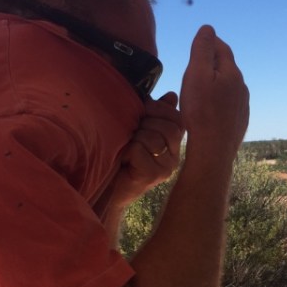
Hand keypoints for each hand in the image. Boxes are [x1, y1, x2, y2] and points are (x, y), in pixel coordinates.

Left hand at [108, 91, 183, 208]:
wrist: (108, 190)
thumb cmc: (122, 157)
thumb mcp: (138, 131)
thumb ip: (155, 114)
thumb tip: (171, 96)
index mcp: (174, 145)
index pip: (178, 119)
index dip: (160, 109)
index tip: (143, 110)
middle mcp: (174, 158)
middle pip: (168, 128)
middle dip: (146, 123)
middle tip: (132, 132)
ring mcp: (165, 168)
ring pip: (153, 138)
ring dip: (135, 138)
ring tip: (127, 147)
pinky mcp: (152, 176)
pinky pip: (140, 150)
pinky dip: (128, 151)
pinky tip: (124, 159)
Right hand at [179, 25, 248, 162]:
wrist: (213, 150)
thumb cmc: (201, 112)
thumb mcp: (196, 75)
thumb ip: (202, 50)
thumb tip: (208, 28)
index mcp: (231, 73)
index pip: (221, 48)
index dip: (209, 42)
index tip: (198, 41)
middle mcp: (242, 87)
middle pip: (226, 67)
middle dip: (212, 61)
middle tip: (197, 61)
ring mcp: (243, 105)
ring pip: (229, 86)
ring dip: (217, 81)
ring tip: (202, 85)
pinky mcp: (239, 121)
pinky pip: (229, 104)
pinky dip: (219, 99)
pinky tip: (211, 107)